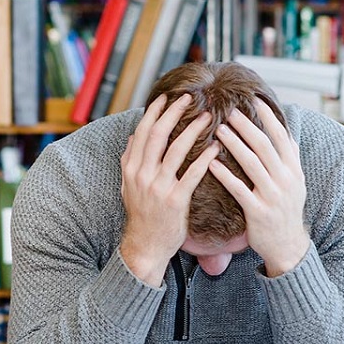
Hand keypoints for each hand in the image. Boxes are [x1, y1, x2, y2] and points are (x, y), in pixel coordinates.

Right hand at [119, 94, 218, 285]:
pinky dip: (204, 159)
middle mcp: (142, 175)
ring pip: (176, 150)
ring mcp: (158, 188)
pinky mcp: (175, 201)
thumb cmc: (141, 216)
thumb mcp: (127, 187)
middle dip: (173, 113)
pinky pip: (192, 174)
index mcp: (131, 168)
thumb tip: (132, 137)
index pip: (142, 132)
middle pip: (158, 135)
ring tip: (207, 117)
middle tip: (189, 98)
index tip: (166, 97)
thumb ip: (129, 161)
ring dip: (192, 130)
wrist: (145, 246)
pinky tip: (215, 148)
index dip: (154, 112)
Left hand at [208, 103, 309, 275]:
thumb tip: (285, 128)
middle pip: (264, 146)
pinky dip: (225, 175)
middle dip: (246, 126)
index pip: (282, 136)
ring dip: (234, 144)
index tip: (253, 99)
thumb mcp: (295, 181)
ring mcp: (272, 196)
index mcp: (294, 170)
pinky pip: (239, 190)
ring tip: (218, 129)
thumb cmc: (286, 209)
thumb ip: (290, 156)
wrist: (287, 245)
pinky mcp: (258, 212)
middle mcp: (286, 180)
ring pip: (252, 164)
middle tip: (229, 110)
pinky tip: (211, 163)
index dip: (268, 116)